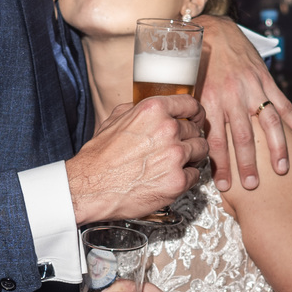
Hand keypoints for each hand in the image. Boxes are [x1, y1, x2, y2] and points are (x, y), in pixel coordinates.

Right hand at [66, 95, 207, 225]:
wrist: (91, 187)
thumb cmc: (100, 156)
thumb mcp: (115, 119)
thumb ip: (138, 109)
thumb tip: (154, 109)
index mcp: (154, 110)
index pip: (190, 105)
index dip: (196, 113)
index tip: (196, 119)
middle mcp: (168, 129)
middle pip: (196, 131)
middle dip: (189, 139)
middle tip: (177, 149)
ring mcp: (175, 156)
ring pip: (200, 152)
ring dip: (191, 157)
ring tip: (175, 164)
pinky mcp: (177, 181)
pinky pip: (194, 175)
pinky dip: (185, 178)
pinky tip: (170, 178)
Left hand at [198, 18, 291, 191]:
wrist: (212, 31)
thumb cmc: (196, 65)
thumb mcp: (188, 90)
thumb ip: (192, 117)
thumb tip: (190, 146)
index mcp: (209, 101)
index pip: (216, 140)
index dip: (220, 165)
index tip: (224, 186)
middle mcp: (232, 96)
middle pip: (243, 136)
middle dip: (248, 163)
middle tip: (252, 185)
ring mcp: (251, 88)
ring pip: (267, 122)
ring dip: (276, 148)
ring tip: (281, 170)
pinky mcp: (265, 79)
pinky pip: (282, 103)